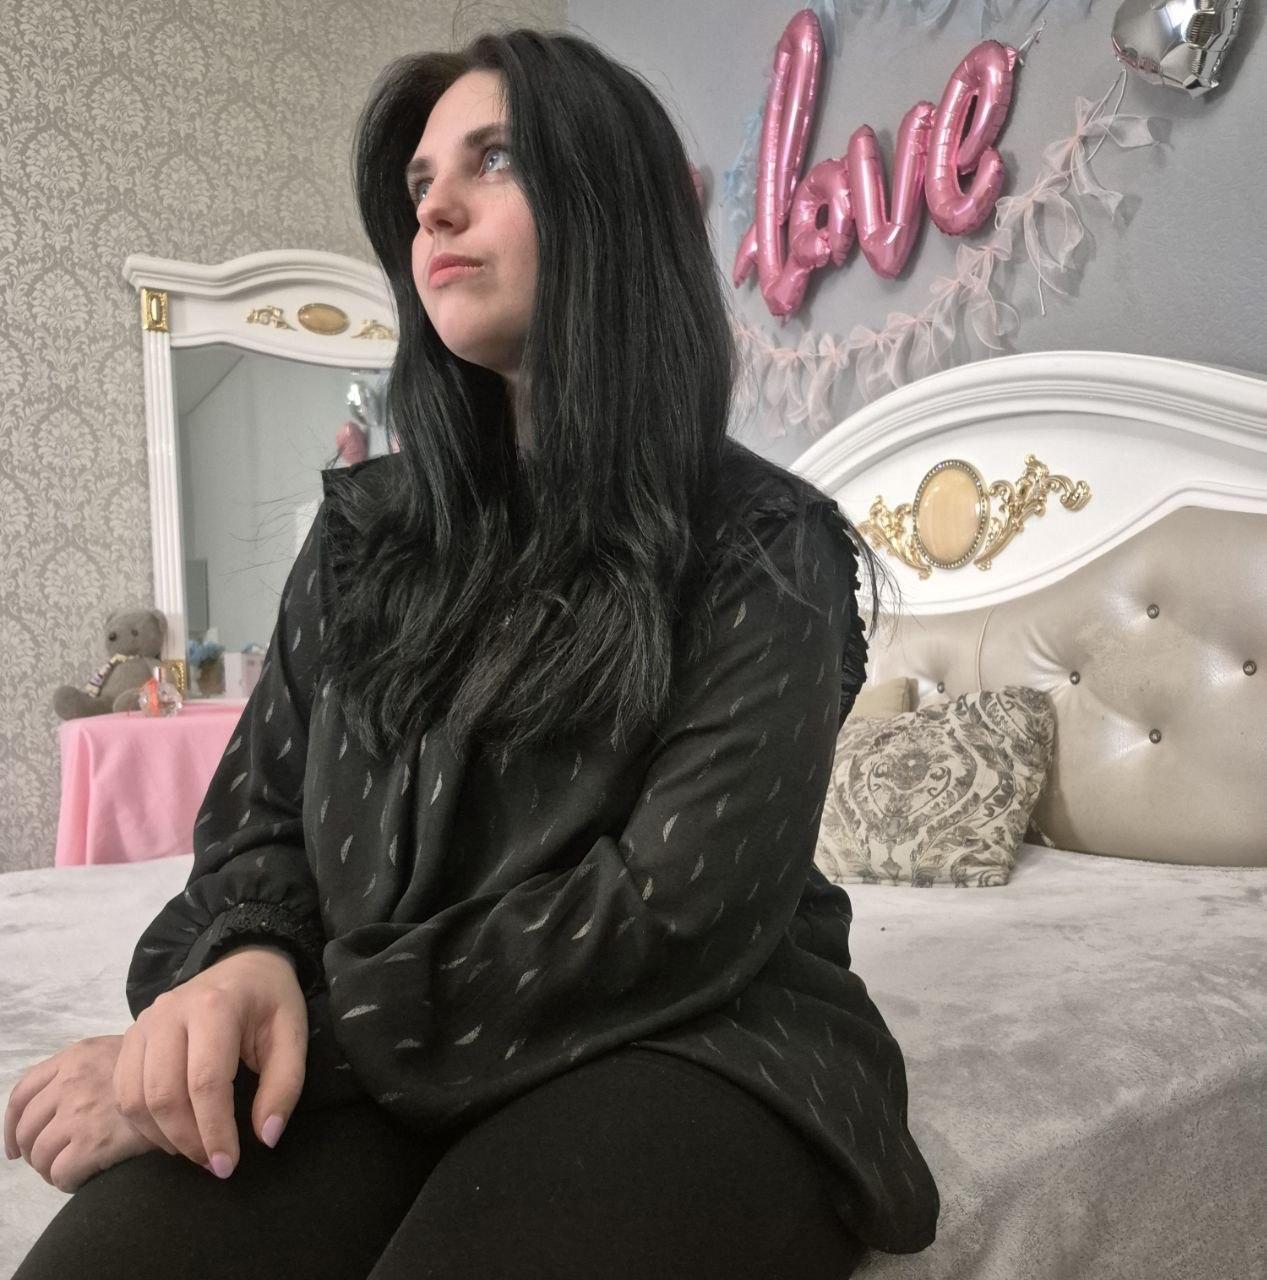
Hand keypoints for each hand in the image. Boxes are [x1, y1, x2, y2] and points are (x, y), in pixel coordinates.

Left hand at [4, 1035, 161, 1192]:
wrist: (193, 1086)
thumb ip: (86, 1069)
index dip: (12, 1125)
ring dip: (52, 1169)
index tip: (17, 1146)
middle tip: (53, 1161)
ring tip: (74, 1169)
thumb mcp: (120, 1053)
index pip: (22, 1093)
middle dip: (34, 1152)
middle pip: (27, 1129)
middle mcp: (72, 1080)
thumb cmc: (162, 1072)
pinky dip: (68, 1181)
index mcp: (76, 1056)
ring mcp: (80, 1111)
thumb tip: (51, 1106)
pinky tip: (87, 1177)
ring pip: (41, 1155)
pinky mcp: (92, 1142)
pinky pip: (60, 1174)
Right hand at [112, 945, 307, 1177]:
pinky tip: (172, 1132)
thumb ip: (284, 1086)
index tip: (227, 1165)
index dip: (215, 1132)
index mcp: (214, 1007)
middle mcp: (169, 1012)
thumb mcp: (293, 1036)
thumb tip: (266, 1137)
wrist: (246, 964)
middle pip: (163, 1094)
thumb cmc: (271, 1001)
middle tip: (214, 1164)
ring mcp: (144, 1023)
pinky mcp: (130, 1036)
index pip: (205, 1083)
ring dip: (163, 1137)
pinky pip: (123, 1091)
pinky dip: (143, 1122)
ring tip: (196, 1150)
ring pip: (135, 1098)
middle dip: (188, 1140)